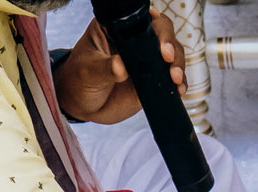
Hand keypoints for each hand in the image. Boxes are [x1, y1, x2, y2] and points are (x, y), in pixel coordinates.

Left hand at [56, 15, 183, 124]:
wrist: (82, 105)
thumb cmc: (79, 80)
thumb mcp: (88, 72)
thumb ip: (105, 68)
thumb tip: (121, 67)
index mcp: (116, 30)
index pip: (141, 20)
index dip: (156, 26)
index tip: (159, 44)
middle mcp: (135, 42)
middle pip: (163, 34)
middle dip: (171, 46)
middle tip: (168, 60)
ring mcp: (146, 62)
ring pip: (173, 56)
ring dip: (178, 66)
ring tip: (175, 79)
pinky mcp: (153, 81)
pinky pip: (171, 80)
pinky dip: (179, 85)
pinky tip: (178, 89)